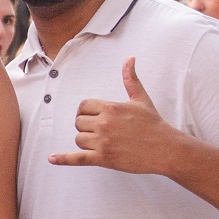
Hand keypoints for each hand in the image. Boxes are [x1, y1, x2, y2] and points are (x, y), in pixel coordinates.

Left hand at [47, 57, 175, 173]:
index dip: (86, 112)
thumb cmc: (153, 123)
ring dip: (86, 141)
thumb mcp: (141, 98)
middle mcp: (104, 124)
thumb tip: (130, 58)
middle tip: (102, 131)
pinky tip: (52, 158)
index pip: (83, 107)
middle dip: (87, 126)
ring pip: (79, 139)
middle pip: (78, 123)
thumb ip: (130, 79)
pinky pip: (77, 158)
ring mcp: (102, 142)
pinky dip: (63, 159)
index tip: (95, 117)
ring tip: (103, 142)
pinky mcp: (103, 159)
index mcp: (110, 108)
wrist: (165, 148)